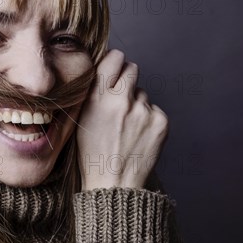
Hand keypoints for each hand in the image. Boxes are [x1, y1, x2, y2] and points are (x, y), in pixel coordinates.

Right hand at [76, 49, 168, 190]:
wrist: (114, 184)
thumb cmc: (93, 153)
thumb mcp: (82, 119)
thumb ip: (93, 93)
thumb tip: (108, 68)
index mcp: (97, 99)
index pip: (114, 58)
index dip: (115, 61)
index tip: (115, 66)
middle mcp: (121, 101)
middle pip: (133, 68)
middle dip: (127, 78)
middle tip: (121, 95)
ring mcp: (143, 111)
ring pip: (142, 93)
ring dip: (136, 104)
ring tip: (126, 126)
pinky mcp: (160, 121)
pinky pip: (154, 110)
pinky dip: (147, 119)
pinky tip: (137, 134)